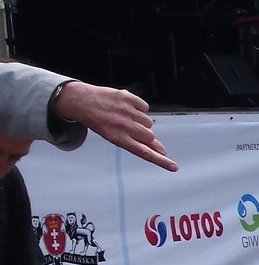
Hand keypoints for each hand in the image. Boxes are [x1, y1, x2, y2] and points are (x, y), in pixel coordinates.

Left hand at [50, 80, 176, 171]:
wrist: (80, 101)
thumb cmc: (99, 122)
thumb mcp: (115, 137)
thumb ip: (139, 144)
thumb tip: (162, 151)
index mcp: (118, 139)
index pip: (145, 152)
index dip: (161, 160)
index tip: (174, 166)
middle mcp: (123, 126)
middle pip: (149, 136)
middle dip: (144, 134)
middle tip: (130, 129)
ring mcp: (126, 111)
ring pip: (148, 122)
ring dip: (140, 120)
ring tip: (124, 116)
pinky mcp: (128, 98)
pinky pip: (145, 107)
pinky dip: (139, 107)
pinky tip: (126, 107)